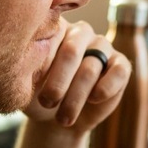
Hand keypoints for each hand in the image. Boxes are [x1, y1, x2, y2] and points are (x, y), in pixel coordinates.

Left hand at [25, 18, 129, 134]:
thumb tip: (31, 57)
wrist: (57, 119)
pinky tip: (93, 100)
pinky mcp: (120, 64)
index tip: (28, 84)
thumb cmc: (39, 96)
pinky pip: (119, 72)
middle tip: (47, 103)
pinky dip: (105, 88)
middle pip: (71, 52)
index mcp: (55, 28)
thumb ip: (29, 66)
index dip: (40, 64)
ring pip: (91, 68)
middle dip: (58, 83)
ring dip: (76, 97)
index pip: (49, 36)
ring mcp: (102, 46)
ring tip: (64, 118)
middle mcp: (80, 32)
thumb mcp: (26, 83)